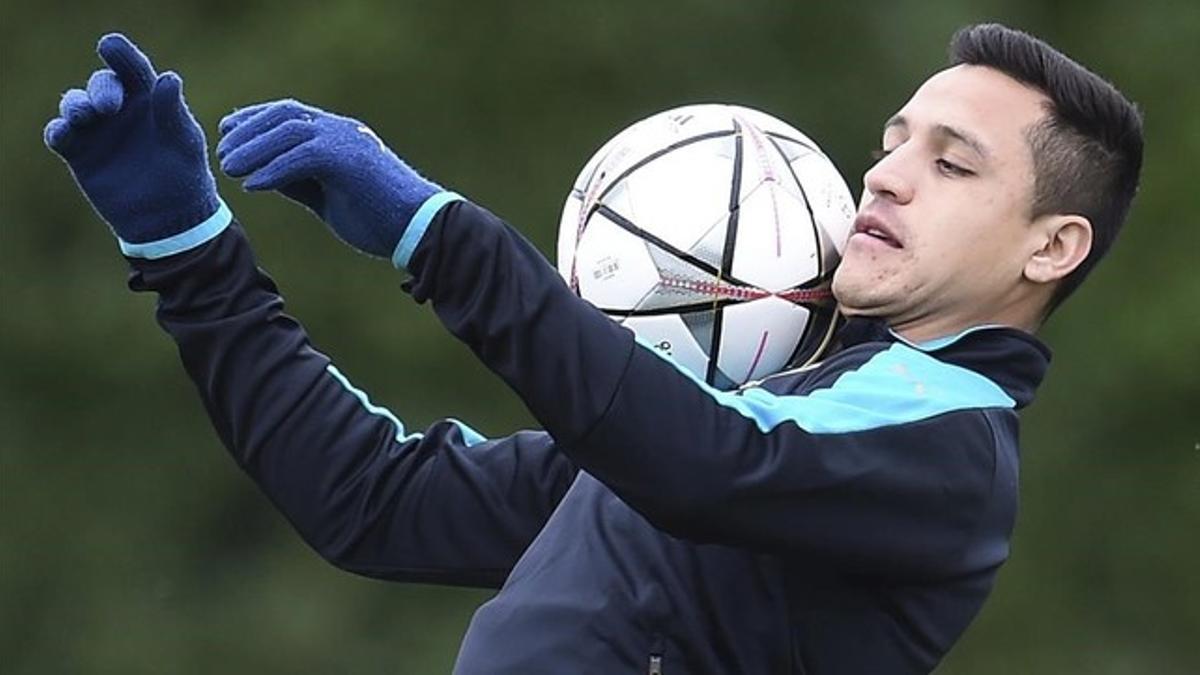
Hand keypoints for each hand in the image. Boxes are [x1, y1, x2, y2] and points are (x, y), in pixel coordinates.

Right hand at [45, 33, 227, 257]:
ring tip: (85, 116)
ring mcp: (96, 130)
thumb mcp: (184, 143)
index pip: (133, 69)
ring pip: (75, 105)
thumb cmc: (184, 175)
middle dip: (101, 89)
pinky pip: (59, 135)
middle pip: (101, 84)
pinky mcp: (78, 153)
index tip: (110, 45)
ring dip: (75, 106)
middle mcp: (119, 109)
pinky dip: (58, 131)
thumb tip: (169, 78)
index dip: (121, 55)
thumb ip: (174, 112)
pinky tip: (63, 134)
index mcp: (149, 99)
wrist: (170, 218)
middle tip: (108, 106)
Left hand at [216, 99, 453, 263]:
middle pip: (283, 114)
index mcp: (339, 135)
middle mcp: (341, 130)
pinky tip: (252, 187)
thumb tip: (263, 174)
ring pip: (288, 132)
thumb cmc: (379, 218)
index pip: (288, 114)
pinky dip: (273, 171)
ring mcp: (346, 141)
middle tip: (222, 151)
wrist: (420, 228)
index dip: (254, 119)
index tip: (227, 132)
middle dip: (247, 130)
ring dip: (253, 149)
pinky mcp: (349, 160)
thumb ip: (300, 180)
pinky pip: (301, 158)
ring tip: (229, 169)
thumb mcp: (329, 195)